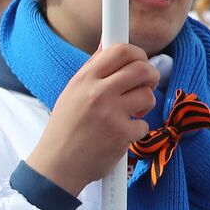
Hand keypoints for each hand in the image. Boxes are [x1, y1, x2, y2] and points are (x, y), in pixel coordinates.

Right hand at [26, 43, 157, 195]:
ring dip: (145, 104)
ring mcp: (110, 114)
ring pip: (148, 95)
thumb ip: (92, 71)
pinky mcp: (122, 135)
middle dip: (151, 75)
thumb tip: (108, 45)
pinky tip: (121, 135)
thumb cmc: (65, 128)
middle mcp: (97, 93)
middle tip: (146, 84)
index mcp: (83, 80)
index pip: (120, 50)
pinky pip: (145, 124)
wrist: (58, 164)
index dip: (137, 52)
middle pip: (142, 68)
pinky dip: (137, 130)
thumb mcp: (71, 94)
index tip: (139, 60)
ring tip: (131, 112)